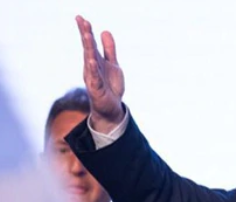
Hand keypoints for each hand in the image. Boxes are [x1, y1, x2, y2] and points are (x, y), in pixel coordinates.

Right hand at [75, 15, 124, 131]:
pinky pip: (94, 77)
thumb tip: (105, 31)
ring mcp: (93, 77)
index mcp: (95, 60)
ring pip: (89, 60)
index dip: (86, 30)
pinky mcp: (96, 89)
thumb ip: (109, 49)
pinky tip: (91, 60)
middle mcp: (91, 67)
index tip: (81, 17)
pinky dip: (92, 69)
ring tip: (86, 34)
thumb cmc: (110, 86)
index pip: (89, 43)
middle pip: (88, 48)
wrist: (111, 108)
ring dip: (88, 47)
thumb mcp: (113, 65)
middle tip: (81, 20)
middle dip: (85, 34)